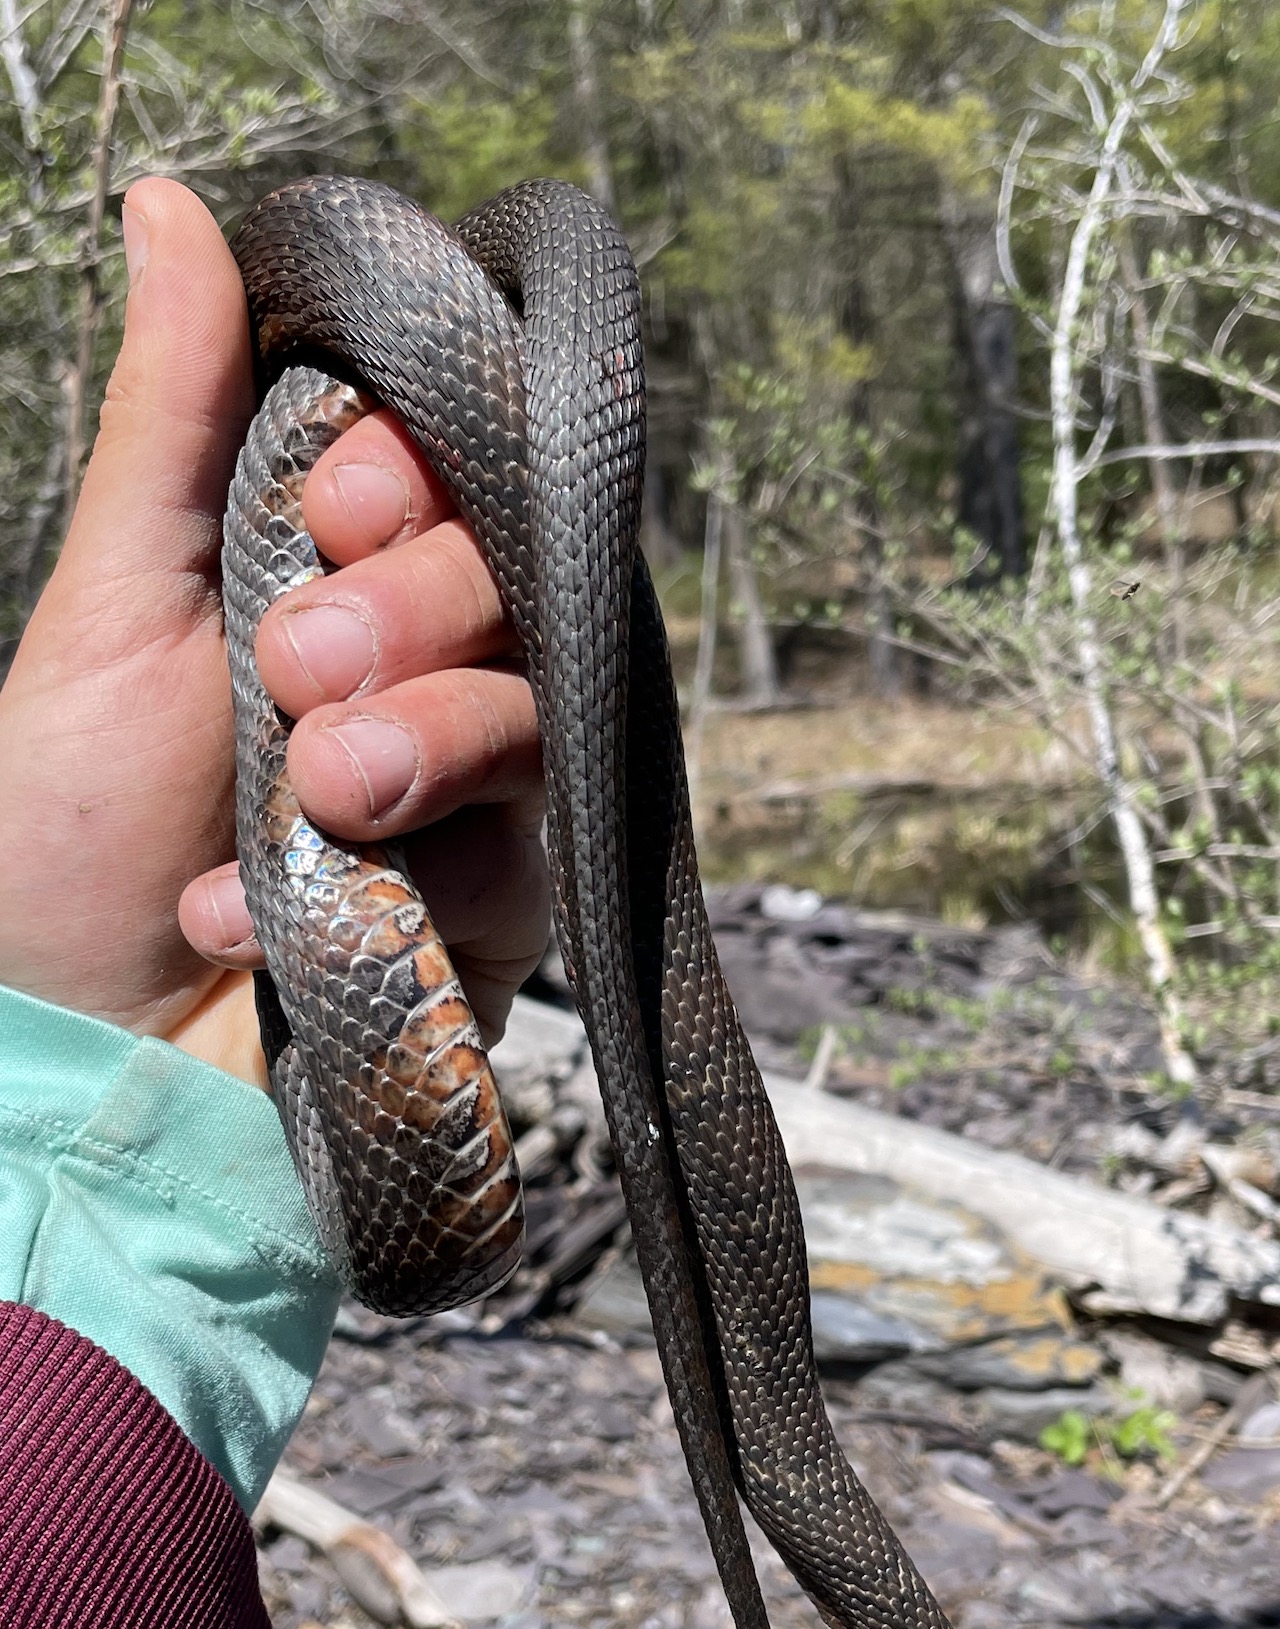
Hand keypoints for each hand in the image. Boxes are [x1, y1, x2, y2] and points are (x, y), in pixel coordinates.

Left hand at [0, 177, 548, 1089]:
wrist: (79, 1072)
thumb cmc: (63, 849)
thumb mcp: (103, 615)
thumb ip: (170, 423)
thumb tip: (177, 210)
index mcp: (327, 586)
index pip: (439, 472)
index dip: (408, 471)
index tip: (322, 508)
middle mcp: (414, 680)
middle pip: (509, 577)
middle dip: (412, 603)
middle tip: (296, 663)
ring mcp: (468, 804)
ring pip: (537, 710)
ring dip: (421, 737)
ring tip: (309, 797)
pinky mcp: (497, 923)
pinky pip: (520, 861)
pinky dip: (396, 881)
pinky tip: (260, 919)